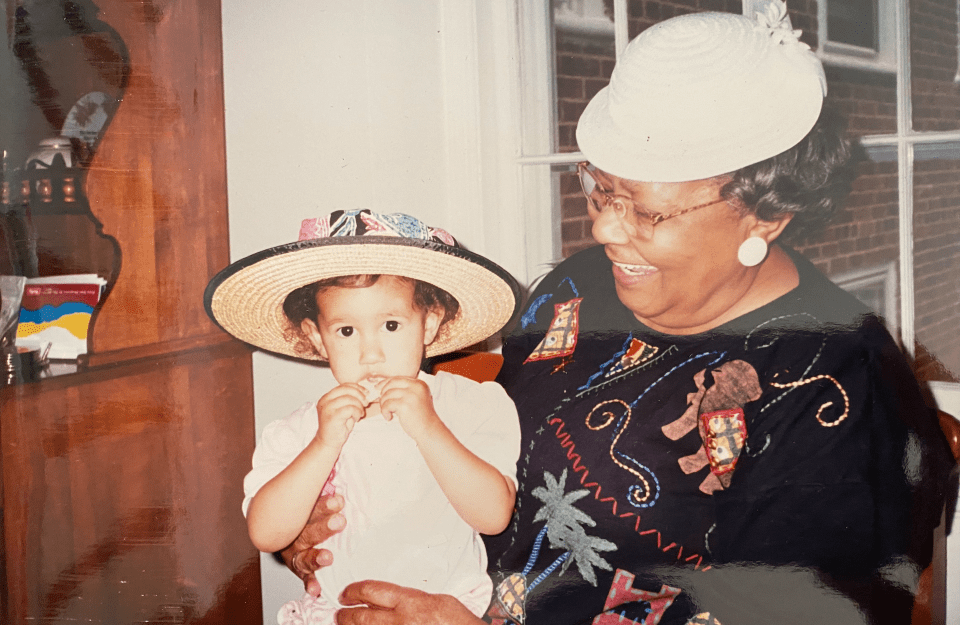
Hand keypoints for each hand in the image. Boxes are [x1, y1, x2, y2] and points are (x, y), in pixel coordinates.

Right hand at [279, 493, 345, 596]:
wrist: (282, 527)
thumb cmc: (308, 512)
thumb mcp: (311, 498)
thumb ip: (324, 486)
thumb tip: (340, 458)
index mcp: (296, 516)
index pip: (308, 509)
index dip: (323, 504)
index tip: (338, 500)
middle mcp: (294, 536)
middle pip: (307, 531)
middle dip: (324, 527)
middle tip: (339, 521)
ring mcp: (295, 554)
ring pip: (304, 555)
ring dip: (316, 557)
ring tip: (327, 558)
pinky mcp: (300, 569)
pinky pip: (304, 577)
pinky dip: (309, 583)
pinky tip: (315, 588)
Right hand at [316, 384, 368, 449]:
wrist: (328, 442)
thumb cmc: (338, 427)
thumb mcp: (343, 409)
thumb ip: (349, 399)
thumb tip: (364, 391)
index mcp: (327, 397)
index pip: (343, 386)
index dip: (357, 387)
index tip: (366, 393)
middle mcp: (325, 401)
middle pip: (346, 390)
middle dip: (360, 395)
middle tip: (366, 403)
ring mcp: (327, 408)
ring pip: (349, 399)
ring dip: (359, 406)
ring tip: (359, 414)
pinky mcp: (332, 416)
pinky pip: (350, 408)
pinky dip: (357, 412)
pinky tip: (356, 418)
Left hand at [336, 580, 482, 624]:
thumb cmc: (458, 623)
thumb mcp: (439, 600)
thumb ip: (414, 598)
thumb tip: (396, 598)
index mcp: (410, 602)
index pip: (371, 591)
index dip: (354, 591)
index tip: (346, 593)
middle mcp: (399, 621)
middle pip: (360, 616)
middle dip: (345, 614)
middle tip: (339, 613)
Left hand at [378, 377, 439, 441]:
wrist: (429, 430)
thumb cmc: (420, 417)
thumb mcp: (415, 398)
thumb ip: (403, 391)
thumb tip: (381, 386)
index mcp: (419, 384)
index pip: (398, 378)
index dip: (385, 382)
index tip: (378, 388)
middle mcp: (416, 387)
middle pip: (391, 383)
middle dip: (383, 393)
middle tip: (383, 403)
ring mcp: (410, 395)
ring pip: (387, 394)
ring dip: (383, 404)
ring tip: (388, 412)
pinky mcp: (404, 405)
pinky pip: (387, 404)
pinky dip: (385, 411)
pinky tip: (389, 417)